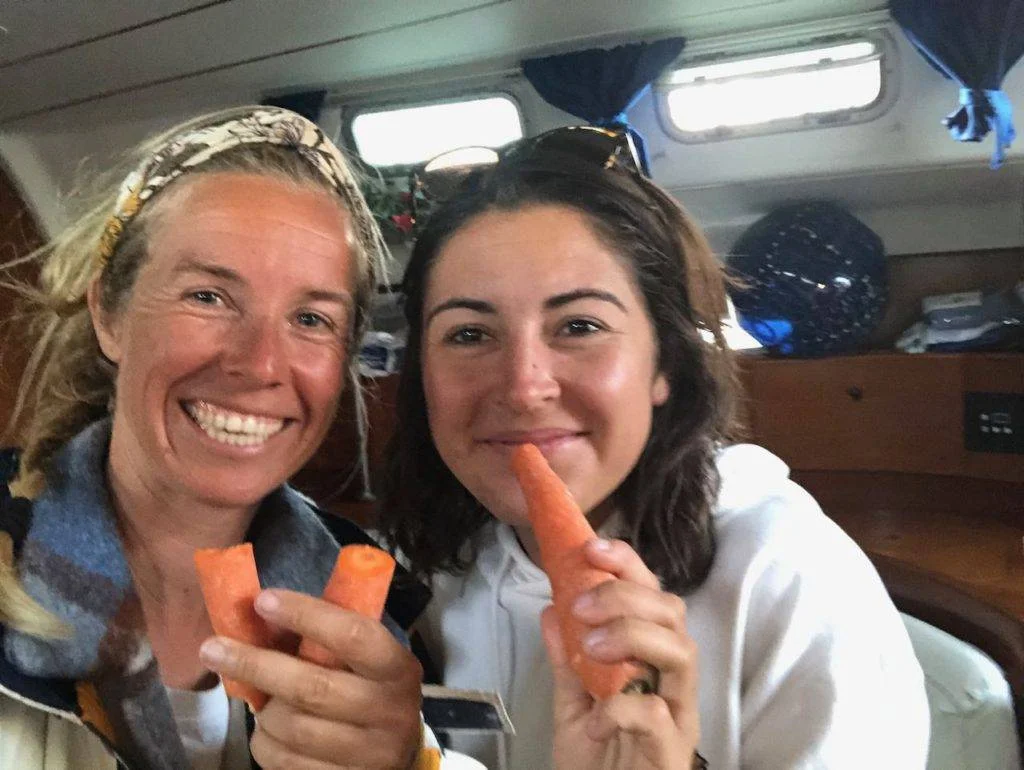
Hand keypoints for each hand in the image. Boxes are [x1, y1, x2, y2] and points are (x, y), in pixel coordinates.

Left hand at [199, 589, 422, 768]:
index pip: (352, 635)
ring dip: (263, 710)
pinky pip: (286, 763)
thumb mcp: (365, 659)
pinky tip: (266, 731)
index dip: (306, 615)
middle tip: (213, 648)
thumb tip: (261, 613)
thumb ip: (325, 638)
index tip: (263, 600)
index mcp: (396, 668)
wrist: (400, 754)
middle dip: (257, 665)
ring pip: (294, 728)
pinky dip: (265, 743)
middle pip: (313, 687)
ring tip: (258, 699)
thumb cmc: (371, 689)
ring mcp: (370, 755)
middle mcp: (390, 712)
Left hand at [541, 538, 699, 769]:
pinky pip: (657, 713)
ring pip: (682, 651)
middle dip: (627, 594)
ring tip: (591, 647)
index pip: (654, 596)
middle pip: (673, 613)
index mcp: (653, 662)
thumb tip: (550, 610)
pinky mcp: (674, 752)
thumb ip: (566, 661)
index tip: (591, 549)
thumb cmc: (597, 763)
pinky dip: (621, 707)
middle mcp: (674, 682)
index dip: (628, 565)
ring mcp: (680, 716)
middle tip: (581, 605)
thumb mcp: (573, 705)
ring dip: (632, 635)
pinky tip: (596, 718)